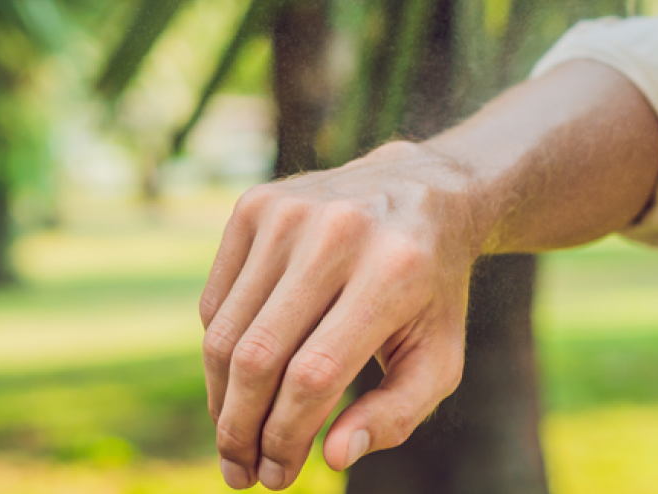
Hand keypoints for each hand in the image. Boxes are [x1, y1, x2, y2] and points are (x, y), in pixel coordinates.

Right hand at [200, 142, 479, 489]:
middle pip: (260, 357)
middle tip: (242, 474)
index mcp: (394, 271)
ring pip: (226, 334)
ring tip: (235, 440)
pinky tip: (243, 381)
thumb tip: (335, 456)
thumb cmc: (431, 292)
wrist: (421, 191)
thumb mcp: (439, 355)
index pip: (315, 375)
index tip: (278, 477)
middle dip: (241, 429)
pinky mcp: (256, 205)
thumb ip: (398, 413)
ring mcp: (291, 213)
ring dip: (221, 401)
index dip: (287, 436)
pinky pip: (217, 302)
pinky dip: (222, 352)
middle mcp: (339, 233)